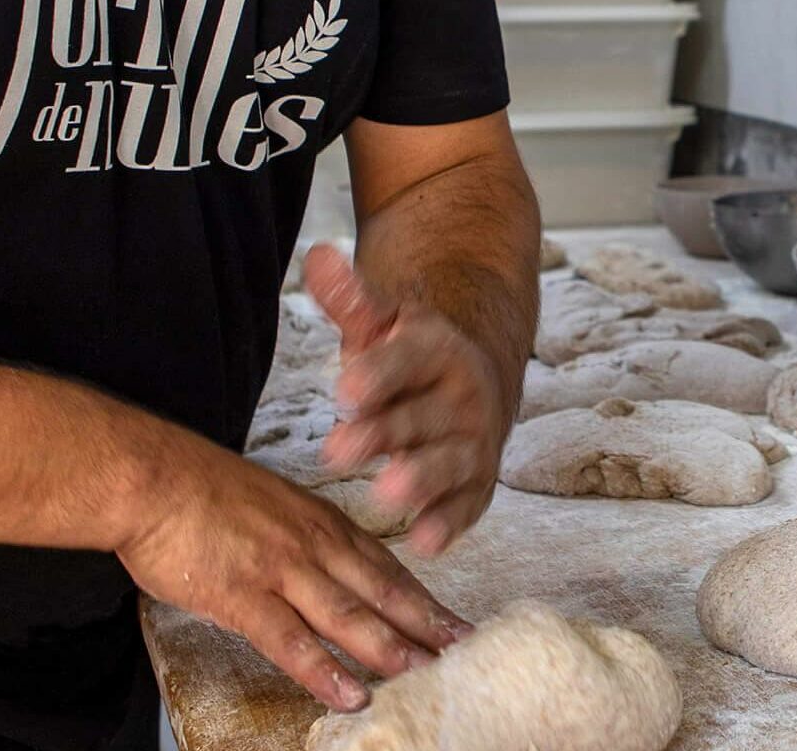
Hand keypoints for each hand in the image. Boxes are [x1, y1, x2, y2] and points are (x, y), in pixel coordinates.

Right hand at [116, 433, 468, 711]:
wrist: (150, 476)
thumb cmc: (200, 491)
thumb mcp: (270, 503)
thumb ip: (302, 536)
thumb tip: (326, 567)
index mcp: (321, 522)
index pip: (386, 567)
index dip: (425, 600)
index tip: (458, 626)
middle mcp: (313, 544)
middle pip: (382, 590)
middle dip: (428, 625)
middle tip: (466, 653)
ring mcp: (280, 569)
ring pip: (348, 615)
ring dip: (390, 648)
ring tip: (426, 676)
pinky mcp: (242, 594)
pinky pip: (290, 640)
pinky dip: (324, 669)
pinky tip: (351, 693)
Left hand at [305, 244, 514, 555]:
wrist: (472, 377)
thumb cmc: (409, 355)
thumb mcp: (380, 323)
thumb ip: (350, 300)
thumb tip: (318, 256)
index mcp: (438, 349)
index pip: (406, 360)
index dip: (378, 374)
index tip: (345, 389)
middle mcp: (463, 395)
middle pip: (419, 415)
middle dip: (383, 433)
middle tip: (339, 449)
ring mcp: (474, 441)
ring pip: (448, 460)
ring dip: (422, 479)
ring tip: (388, 492)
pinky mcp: (478, 482)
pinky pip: (466, 504)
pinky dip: (449, 522)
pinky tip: (425, 540)